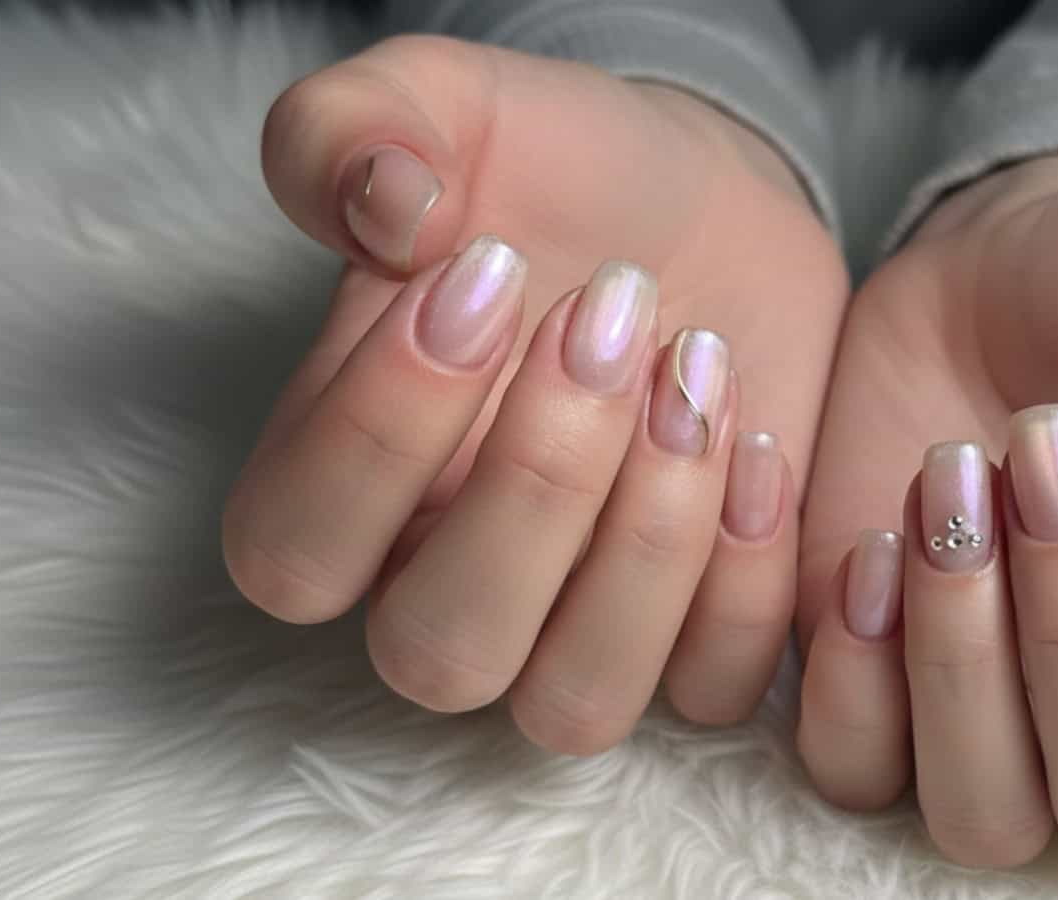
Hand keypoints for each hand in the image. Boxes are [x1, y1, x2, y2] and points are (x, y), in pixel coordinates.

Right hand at [221, 36, 846, 752]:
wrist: (702, 204)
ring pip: (574, 703)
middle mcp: (446, 582)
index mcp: (346, 484)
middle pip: (438, 655)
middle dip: (537, 485)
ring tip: (699, 375)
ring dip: (647, 547)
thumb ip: (359, 131)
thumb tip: (378, 205)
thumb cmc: (553, 172)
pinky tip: (764, 439)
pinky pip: (712, 685)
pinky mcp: (697, 629)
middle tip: (615, 313)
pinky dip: (746, 577)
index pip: (293, 553)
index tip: (487, 273)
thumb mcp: (445, 108)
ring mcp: (575, 623)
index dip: (377, 437)